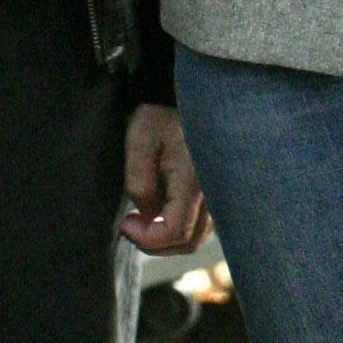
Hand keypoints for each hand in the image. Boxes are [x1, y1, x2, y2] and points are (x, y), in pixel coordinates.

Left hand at [118, 103, 209, 255]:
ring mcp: (217, 196)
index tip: (125, 222)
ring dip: (166, 237)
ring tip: (142, 216)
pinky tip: (158, 208)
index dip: (146, 238)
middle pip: (188, 243)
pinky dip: (177, 227)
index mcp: (194, 180)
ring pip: (195, 238)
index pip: (176, 232)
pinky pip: (199, 226)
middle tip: (130, 223)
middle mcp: (213, 193)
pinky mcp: (215, 195)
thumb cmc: (161, 114)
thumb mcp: (140, 138)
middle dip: (155, 243)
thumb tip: (145, 211)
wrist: (189, 99)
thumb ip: (139, 178)